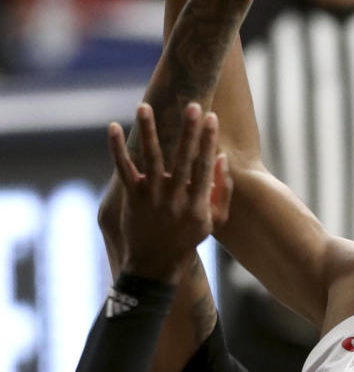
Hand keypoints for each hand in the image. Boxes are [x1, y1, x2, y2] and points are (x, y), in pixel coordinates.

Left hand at [108, 103, 231, 281]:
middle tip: (191, 105)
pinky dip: (116, 148)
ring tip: (144, 106)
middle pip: (182, 159)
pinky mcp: (132, 197)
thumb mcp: (214, 221)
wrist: (154, 265)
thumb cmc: (188, 240)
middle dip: (188, 131)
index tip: (211, 117)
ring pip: (151, 159)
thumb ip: (223, 190)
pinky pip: (123, 169)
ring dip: (148, 131)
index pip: (205, 166)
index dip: (209, 141)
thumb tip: (222, 157)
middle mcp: (175, 199)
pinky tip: (112, 127)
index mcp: (197, 204)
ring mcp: (151, 198)